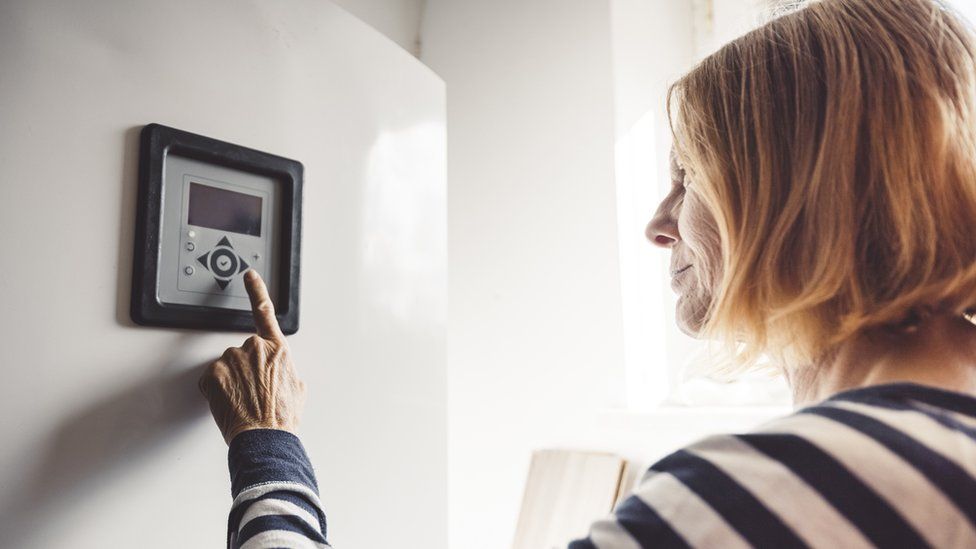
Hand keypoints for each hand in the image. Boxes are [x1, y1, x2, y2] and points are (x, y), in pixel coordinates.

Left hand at [198, 270, 305, 444]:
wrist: (265, 436)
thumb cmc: (282, 417)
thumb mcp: (297, 388)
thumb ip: (287, 370)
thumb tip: (282, 374)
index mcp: (277, 349)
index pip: (265, 312)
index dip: (256, 291)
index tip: (249, 276)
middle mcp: (254, 348)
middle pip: (242, 351)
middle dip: (244, 368)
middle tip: (252, 391)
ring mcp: (232, 359)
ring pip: (226, 365)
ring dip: (230, 379)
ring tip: (242, 400)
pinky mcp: (213, 374)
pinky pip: (211, 379)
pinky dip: (216, 390)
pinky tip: (230, 402)